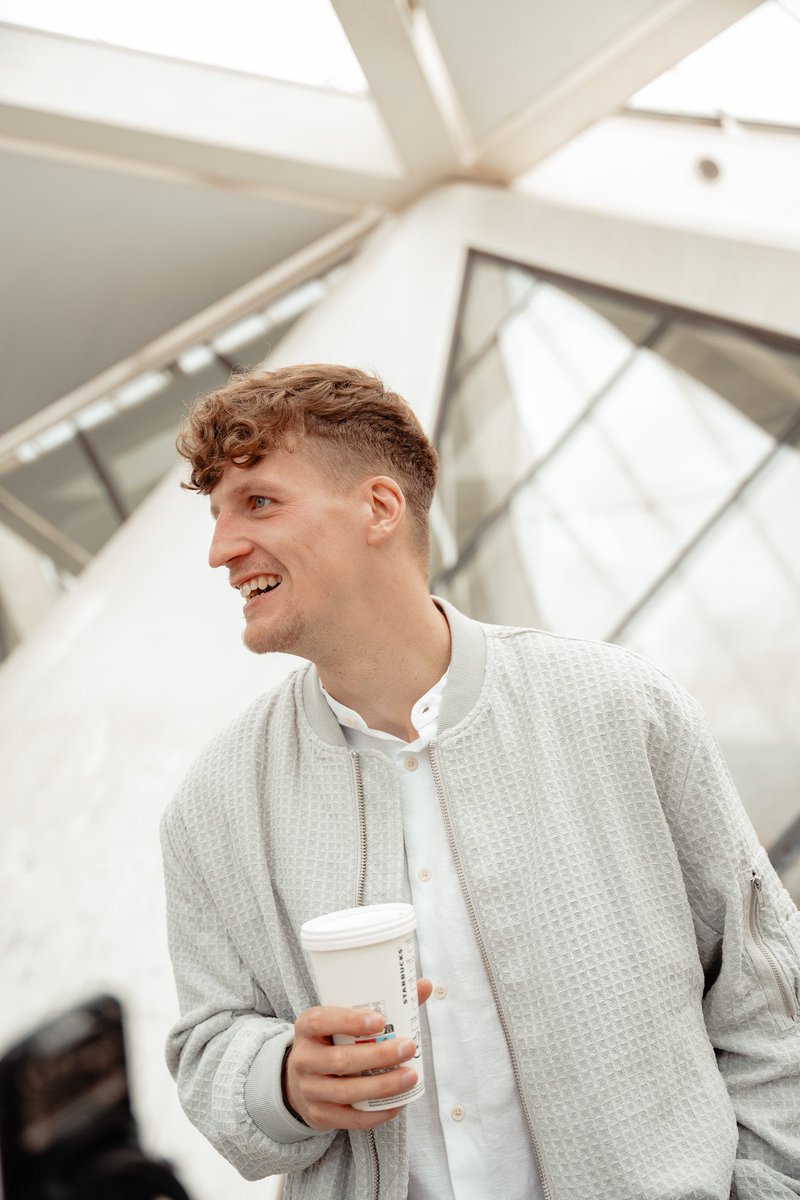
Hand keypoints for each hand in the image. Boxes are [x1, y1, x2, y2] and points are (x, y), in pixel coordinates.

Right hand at [284, 979, 431, 1131]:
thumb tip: (425, 985)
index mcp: (307, 1027)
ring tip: (411, 1076)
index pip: (321, 1021)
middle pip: (340, 1061)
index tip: (380, 1020)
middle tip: (409, 1047)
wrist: (301, 1080)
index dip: (349, 1021)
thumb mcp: (344, 1020)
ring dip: (383, 1085)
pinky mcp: (319, 1114)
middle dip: (378, 1056)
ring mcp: (309, 1089)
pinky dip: (376, 1113)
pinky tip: (398, 1104)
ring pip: (346, 1091)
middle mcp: (303, 1058)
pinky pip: (350, 1118)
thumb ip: (384, 1004)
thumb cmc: (333, 1041)